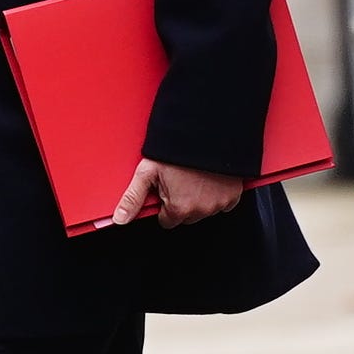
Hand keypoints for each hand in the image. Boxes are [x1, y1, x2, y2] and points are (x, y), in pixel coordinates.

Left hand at [112, 157, 242, 228]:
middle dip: (181, 202)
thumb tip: (120, 219)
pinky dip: (216, 194)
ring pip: (204, 210)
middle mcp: (201, 210)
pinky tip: (208, 179)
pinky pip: (223, 203)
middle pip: (186, 217)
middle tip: (179, 181)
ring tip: (193, 176)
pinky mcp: (233, 195)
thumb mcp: (147, 172)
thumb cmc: (176, 151)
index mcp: (180, 209)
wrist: (207, 133)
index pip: (167, 221)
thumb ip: (133, 198)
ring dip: (199, 198)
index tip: (165, 190)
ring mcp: (219, 203)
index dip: (163, 205)